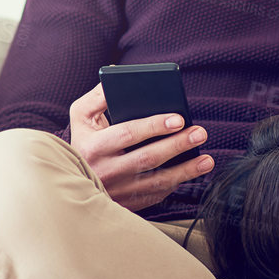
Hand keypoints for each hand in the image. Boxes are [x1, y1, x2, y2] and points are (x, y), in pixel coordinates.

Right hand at [68, 83, 214, 211]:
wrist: (71, 184)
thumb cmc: (82, 142)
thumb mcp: (81, 117)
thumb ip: (99, 96)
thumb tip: (119, 74)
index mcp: (94, 146)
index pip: (128, 133)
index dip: (155, 125)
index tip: (179, 118)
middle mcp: (105, 171)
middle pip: (148, 157)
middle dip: (178, 145)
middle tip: (200, 132)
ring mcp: (117, 191)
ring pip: (157, 181)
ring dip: (185, 171)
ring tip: (207, 159)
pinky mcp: (127, 204)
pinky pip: (156, 195)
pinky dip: (175, 184)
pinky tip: (191, 173)